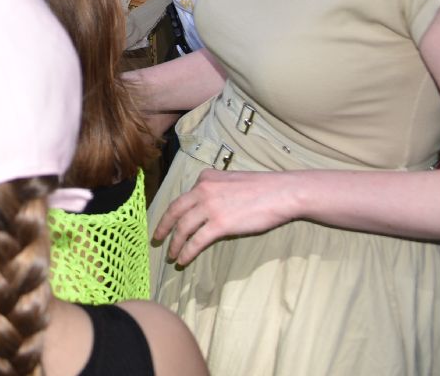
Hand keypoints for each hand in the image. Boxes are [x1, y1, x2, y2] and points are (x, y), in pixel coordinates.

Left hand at [153, 169, 299, 266]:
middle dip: (163, 227)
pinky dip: (187, 252)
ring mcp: (210, 207)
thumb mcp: (231, 180)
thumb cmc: (263, 188)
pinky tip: (182, 260)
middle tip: (156, 239)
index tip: (166, 222)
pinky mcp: (220, 224)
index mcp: (205, 178)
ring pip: (183, 228)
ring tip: (171, 256)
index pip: (183, 197)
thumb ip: (215, 189)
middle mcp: (202, 190)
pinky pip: (196, 241)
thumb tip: (208, 204)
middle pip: (175, 211)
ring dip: (175, 244)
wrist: (282, 193)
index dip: (172, 212)